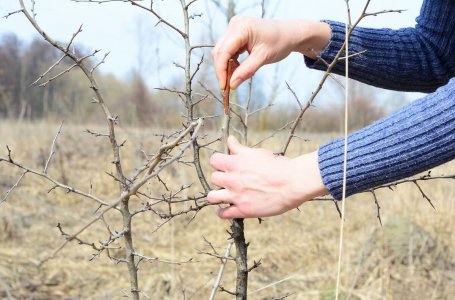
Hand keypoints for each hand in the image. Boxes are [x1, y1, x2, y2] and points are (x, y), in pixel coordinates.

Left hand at [207, 136, 327, 218]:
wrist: (292, 182)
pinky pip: (223, 214)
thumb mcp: (257, 153)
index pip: (214, 160)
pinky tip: (226, 210)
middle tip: (229, 181)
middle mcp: (232, 179)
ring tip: (224, 196)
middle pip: (213, 178)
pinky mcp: (243, 210)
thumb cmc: (277, 165)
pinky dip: (222, 212)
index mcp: (234, 163)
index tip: (225, 166)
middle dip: (220, 179)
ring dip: (216, 196)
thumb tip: (230, 139)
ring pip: (212, 197)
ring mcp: (236, 196)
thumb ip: (240, 148)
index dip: (219, 163)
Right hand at [211, 17, 330, 89]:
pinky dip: (230, 60)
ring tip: (236, 76)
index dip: (221, 71)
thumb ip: (246, 71)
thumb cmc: (280, 42)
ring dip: (226, 66)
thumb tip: (232, 85)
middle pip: (219, 51)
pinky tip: (239, 68)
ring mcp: (234, 27)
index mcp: (242, 28)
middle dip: (222, 70)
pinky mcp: (236, 32)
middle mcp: (235, 24)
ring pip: (221, 51)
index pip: (223, 52)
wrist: (289, 33)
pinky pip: (227, 49)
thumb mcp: (263, 58)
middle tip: (228, 85)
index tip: (224, 87)